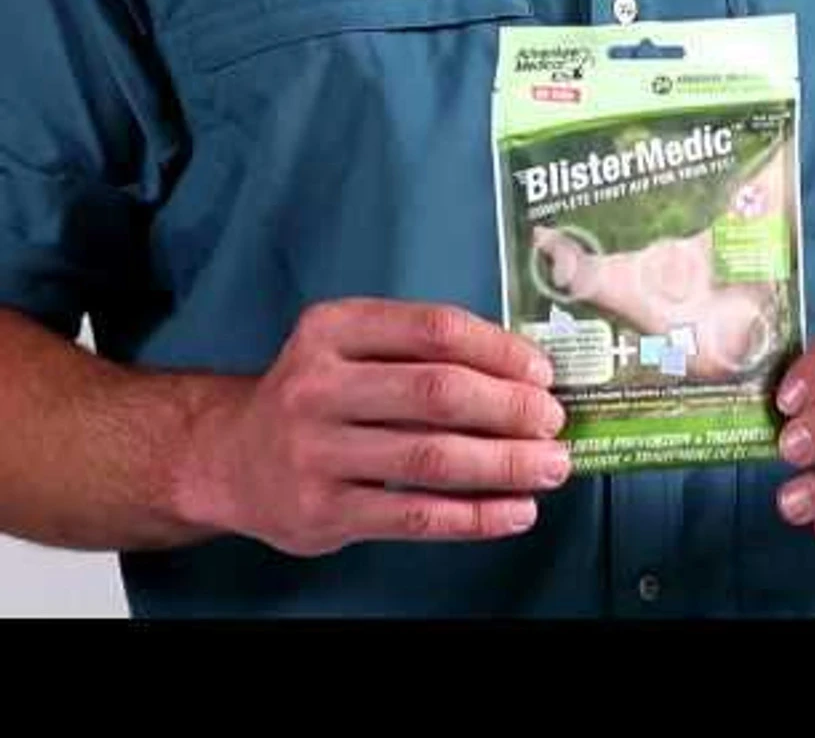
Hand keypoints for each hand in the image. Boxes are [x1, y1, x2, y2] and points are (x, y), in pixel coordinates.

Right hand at [178, 299, 569, 555]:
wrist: (229, 459)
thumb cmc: (317, 398)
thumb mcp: (350, 349)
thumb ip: (420, 353)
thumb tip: (525, 376)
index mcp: (333, 328)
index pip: (435, 330)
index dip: (501, 351)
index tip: (543, 373)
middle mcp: (317, 385)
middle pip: (438, 393)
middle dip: (511, 409)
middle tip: (554, 423)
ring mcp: (315, 451)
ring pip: (433, 459)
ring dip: (506, 465)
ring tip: (552, 467)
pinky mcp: (322, 511)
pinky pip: (417, 516)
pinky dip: (477, 517)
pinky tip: (516, 511)